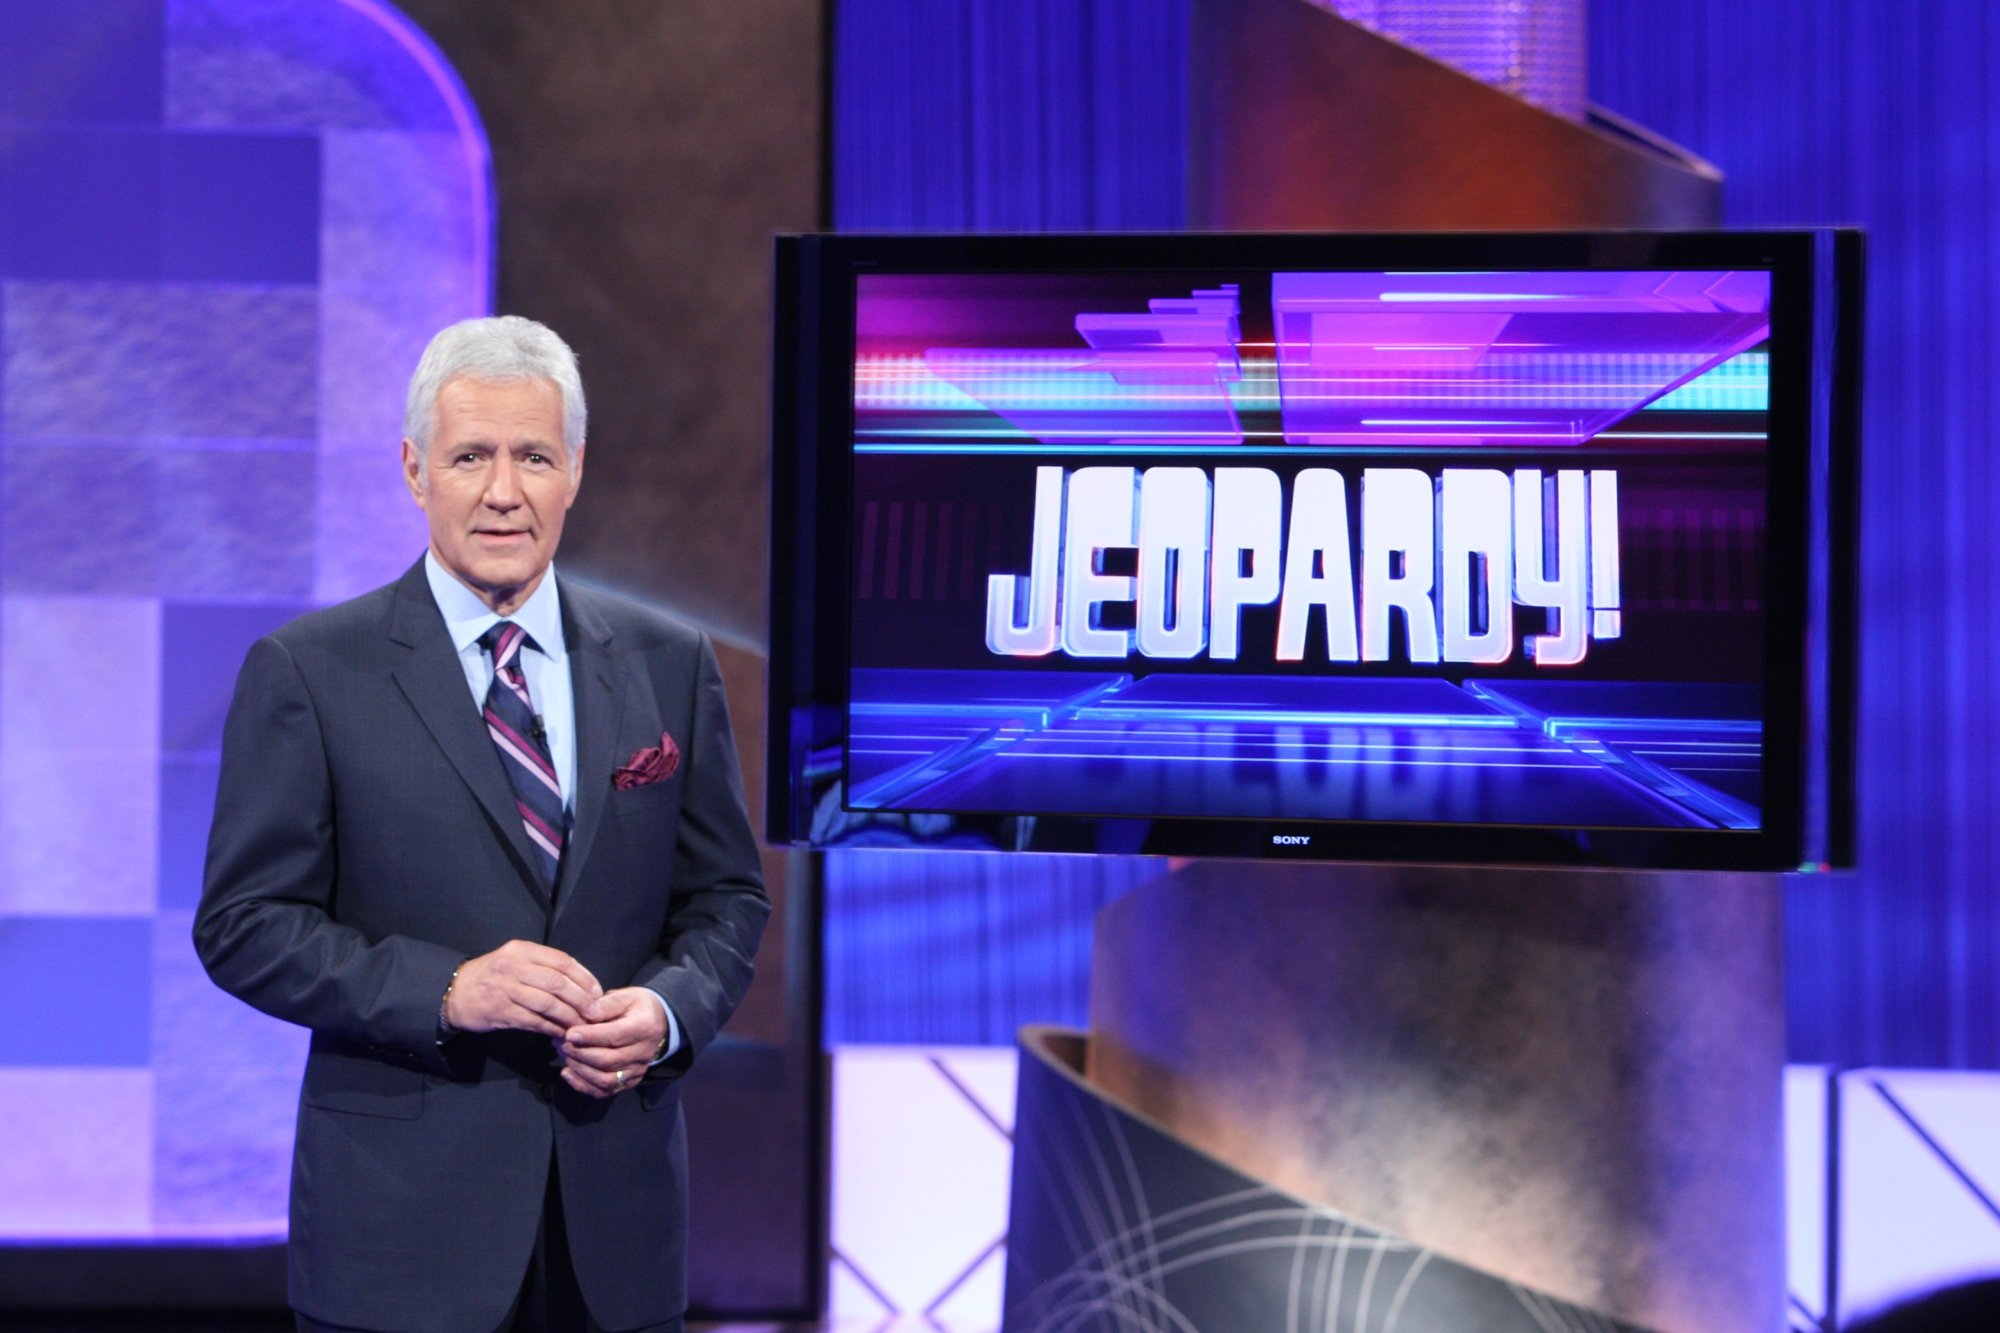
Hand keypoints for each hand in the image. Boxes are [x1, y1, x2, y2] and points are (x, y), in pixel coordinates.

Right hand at [444, 940, 602, 1038]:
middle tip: (594, 1013)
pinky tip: (561, 1033)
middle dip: (580, 1000)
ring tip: (581, 1026)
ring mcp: (505, 989)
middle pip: (557, 983)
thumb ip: (544, 967)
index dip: (584, 978)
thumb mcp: (516, 960)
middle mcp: (514, 966)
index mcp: (523, 950)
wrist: (454, 992)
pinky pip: (533, 1021)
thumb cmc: (493, 976)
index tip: (598, 993)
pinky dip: (551, 1028)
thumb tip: (582, 984)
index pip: (562, 961)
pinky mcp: (500, 1012)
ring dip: (568, 1017)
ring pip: (547, 1004)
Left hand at [557, 987, 666, 1098]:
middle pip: (608, 1061)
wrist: (657, 1021)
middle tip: (561, 1043)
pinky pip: (605, 1091)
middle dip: (580, 1053)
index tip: (569, 1033)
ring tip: (564, 1054)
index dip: (590, 1037)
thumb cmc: (636, 1006)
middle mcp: (644, 1053)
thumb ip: (604, 1005)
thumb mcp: (624, 997)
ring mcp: (638, 1070)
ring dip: (579, 1069)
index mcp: (645, 1027)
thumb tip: (585, 1014)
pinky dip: (582, 1085)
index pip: (615, 1036)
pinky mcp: (630, 1082)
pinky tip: (567, 1072)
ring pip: (605, 1080)